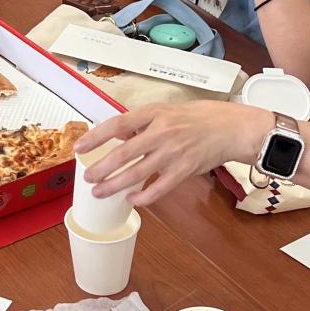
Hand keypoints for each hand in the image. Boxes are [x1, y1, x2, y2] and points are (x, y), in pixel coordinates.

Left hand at [77, 102, 266, 205]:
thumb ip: (141, 123)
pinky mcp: (184, 171)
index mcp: (154, 114)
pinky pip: (159, 188)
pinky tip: (132, 200)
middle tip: (87, 178)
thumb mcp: (165, 110)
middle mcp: (162, 133)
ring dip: (115, 185)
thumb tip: (117, 134)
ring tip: (100, 191)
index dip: (96, 137)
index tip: (79, 147)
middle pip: (124, 154)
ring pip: (137, 174)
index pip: (118, 125)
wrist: (230, 128)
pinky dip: (144, 197)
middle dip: (101, 168)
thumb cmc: (198, 118)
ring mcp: (173, 153)